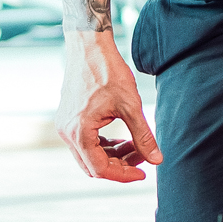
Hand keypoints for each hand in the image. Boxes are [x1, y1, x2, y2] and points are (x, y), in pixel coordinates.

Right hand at [56, 30, 161, 182]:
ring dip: (114, 156)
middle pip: (93, 165)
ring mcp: (65, 126)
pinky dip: (105, 145)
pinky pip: (86, 142)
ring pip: (90, 155)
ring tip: (137, 147)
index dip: (124, 175)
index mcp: (79, 131)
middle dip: (120, 166)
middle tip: (144, 159)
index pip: (100, 169)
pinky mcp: (69, 118)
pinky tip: (125, 139)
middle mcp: (67, 132)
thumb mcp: (131, 105)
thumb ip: (143, 136)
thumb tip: (157, 160)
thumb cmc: (108, 71)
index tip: (144, 173)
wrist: (89, 46)